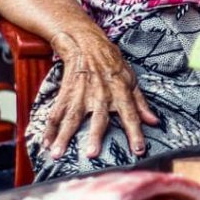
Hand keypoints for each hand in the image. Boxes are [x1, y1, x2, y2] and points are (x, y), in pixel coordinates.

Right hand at [44, 29, 158, 159]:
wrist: (88, 46)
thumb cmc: (113, 65)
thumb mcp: (132, 81)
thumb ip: (142, 104)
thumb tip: (154, 122)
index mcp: (120, 93)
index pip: (131, 115)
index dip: (136, 133)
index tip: (138, 150)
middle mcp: (101, 95)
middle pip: (98, 118)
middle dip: (95, 136)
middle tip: (91, 153)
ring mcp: (81, 95)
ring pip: (72, 118)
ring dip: (63, 136)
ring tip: (56, 153)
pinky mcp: (66, 94)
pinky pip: (56, 113)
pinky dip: (49, 128)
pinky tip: (45, 142)